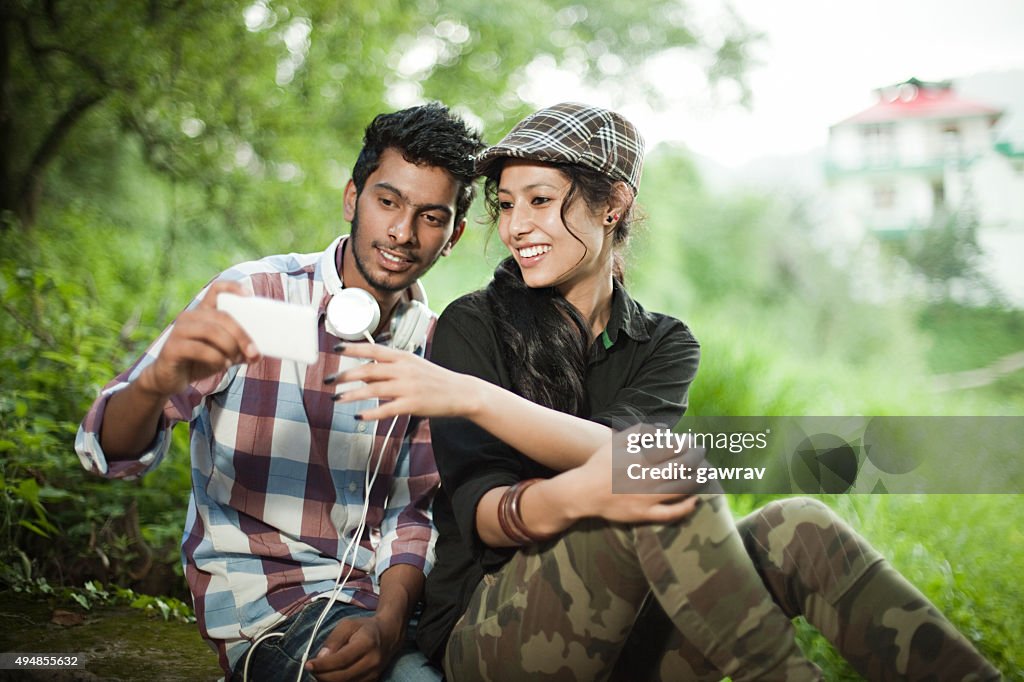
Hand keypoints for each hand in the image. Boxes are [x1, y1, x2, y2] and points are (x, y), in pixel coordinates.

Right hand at [136, 281, 259, 398]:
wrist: (170, 379)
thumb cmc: (199, 361)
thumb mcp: (224, 354)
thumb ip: (239, 350)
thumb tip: (257, 354)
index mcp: (203, 312)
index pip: (216, 289)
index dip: (233, 288)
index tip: (249, 295)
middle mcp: (190, 316)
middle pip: (222, 316)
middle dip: (242, 334)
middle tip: (254, 352)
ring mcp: (179, 330)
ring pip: (212, 331)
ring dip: (229, 347)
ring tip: (234, 360)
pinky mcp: (172, 348)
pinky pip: (199, 349)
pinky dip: (216, 358)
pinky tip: (223, 365)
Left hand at [304, 615, 401, 681]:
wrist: (388, 634)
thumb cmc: (365, 628)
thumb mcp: (347, 625)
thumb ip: (333, 640)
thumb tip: (321, 658)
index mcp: (367, 643)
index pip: (341, 659)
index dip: (323, 665)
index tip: (308, 665)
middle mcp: (372, 661)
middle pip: (342, 676)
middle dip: (322, 675)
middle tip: (312, 670)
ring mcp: (374, 673)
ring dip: (328, 681)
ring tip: (320, 672)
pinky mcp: (373, 680)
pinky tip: (331, 675)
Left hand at [326, 343, 478, 420]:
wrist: (460, 392)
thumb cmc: (435, 379)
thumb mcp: (414, 364)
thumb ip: (391, 365)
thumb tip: (367, 368)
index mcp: (403, 357)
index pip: (373, 349)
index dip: (353, 348)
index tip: (336, 348)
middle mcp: (403, 370)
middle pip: (368, 370)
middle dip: (344, 375)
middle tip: (329, 381)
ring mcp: (407, 387)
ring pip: (372, 389)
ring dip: (352, 394)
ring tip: (337, 398)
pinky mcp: (412, 404)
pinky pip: (386, 409)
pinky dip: (371, 412)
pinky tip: (359, 414)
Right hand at [567, 426, 707, 524]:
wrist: (582, 492)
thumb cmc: (600, 464)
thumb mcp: (616, 441)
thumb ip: (639, 432)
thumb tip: (663, 428)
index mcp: (641, 457)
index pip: (673, 448)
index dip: (687, 443)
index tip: (692, 441)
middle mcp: (646, 477)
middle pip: (683, 466)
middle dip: (697, 457)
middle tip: (702, 452)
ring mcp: (646, 497)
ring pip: (682, 488)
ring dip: (698, 479)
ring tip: (706, 473)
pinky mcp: (644, 514)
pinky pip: (670, 513)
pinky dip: (686, 507)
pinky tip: (694, 501)